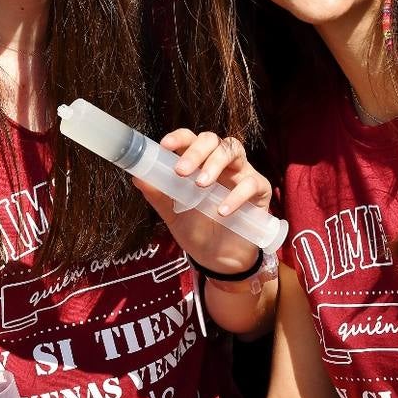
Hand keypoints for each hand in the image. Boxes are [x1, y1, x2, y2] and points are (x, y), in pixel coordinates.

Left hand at [132, 129, 272, 274]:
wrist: (218, 259)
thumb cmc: (195, 229)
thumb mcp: (172, 213)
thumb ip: (157, 194)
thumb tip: (137, 177)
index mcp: (197, 162)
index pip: (189, 139)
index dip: (179, 138)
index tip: (165, 146)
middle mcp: (220, 162)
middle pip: (212, 140)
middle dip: (196, 152)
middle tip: (181, 172)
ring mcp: (241, 173)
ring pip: (232, 150)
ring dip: (214, 164)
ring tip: (200, 185)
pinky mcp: (260, 190)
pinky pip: (251, 183)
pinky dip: (236, 195)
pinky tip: (221, 211)